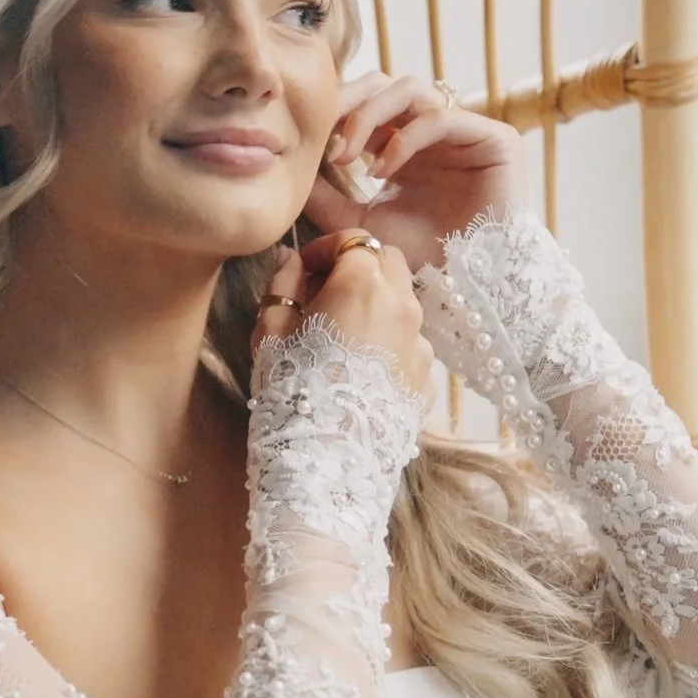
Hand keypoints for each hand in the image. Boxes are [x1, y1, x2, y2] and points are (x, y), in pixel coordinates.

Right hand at [252, 234, 431, 403]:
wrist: (324, 457)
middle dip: (360, 265)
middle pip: (388, 261)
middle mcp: (401, 305)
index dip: (325, 248)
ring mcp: (419, 343)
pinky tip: (361, 370)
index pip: (352, 240)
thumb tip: (291, 260)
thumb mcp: (272, 330)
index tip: (305, 267)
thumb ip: (283, 284)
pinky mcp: (426, 377)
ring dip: (376, 305)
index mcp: (362, 284)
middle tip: (326, 291)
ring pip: (403, 304)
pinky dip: (388, 344)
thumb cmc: (291, 388)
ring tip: (343, 335)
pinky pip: (409, 346)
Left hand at [303, 71, 522, 271]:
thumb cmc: (419, 258)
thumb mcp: (359, 223)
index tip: (309, 140)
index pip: (368, 102)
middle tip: (324, 134)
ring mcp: (464, 131)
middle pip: (385, 85)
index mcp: (405, 144)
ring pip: (410, 90)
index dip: (337, 111)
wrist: (466, 287)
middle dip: (349, 102)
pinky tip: (381, 171)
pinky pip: (440, 118)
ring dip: (369, 116)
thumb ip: (326, 195)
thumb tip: (292, 167)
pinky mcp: (494, 138)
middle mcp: (434, 131)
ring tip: (347, 155)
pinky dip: (403, 139)